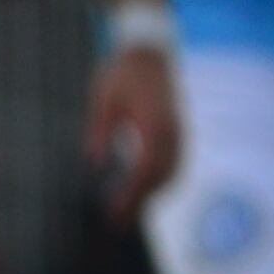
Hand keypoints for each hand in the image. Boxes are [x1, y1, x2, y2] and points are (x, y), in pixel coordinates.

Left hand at [86, 42, 175, 221]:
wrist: (151, 51)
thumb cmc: (122, 72)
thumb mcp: (103, 100)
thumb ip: (100, 131)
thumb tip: (94, 163)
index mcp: (154, 125)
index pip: (145, 170)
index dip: (131, 195)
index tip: (113, 213)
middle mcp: (173, 132)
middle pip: (162, 177)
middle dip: (142, 202)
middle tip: (118, 223)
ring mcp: (179, 131)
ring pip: (172, 172)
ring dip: (155, 194)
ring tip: (132, 211)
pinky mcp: (178, 129)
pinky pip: (176, 162)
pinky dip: (163, 180)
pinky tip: (148, 189)